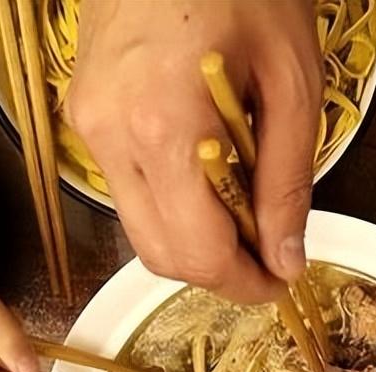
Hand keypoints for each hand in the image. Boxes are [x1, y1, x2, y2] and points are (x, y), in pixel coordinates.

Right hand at [68, 0, 321, 302]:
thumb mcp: (292, 82)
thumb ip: (287, 181)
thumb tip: (286, 259)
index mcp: (162, 127)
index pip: (196, 252)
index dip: (244, 284)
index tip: (281, 282)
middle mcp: (110, 136)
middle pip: (158, 254)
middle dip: (218, 271)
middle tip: (268, 256)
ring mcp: (88, 125)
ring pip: (139, 227)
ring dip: (194, 238)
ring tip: (244, 208)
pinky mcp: (83, 114)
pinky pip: (128, 187)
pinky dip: (172, 201)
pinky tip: (210, 172)